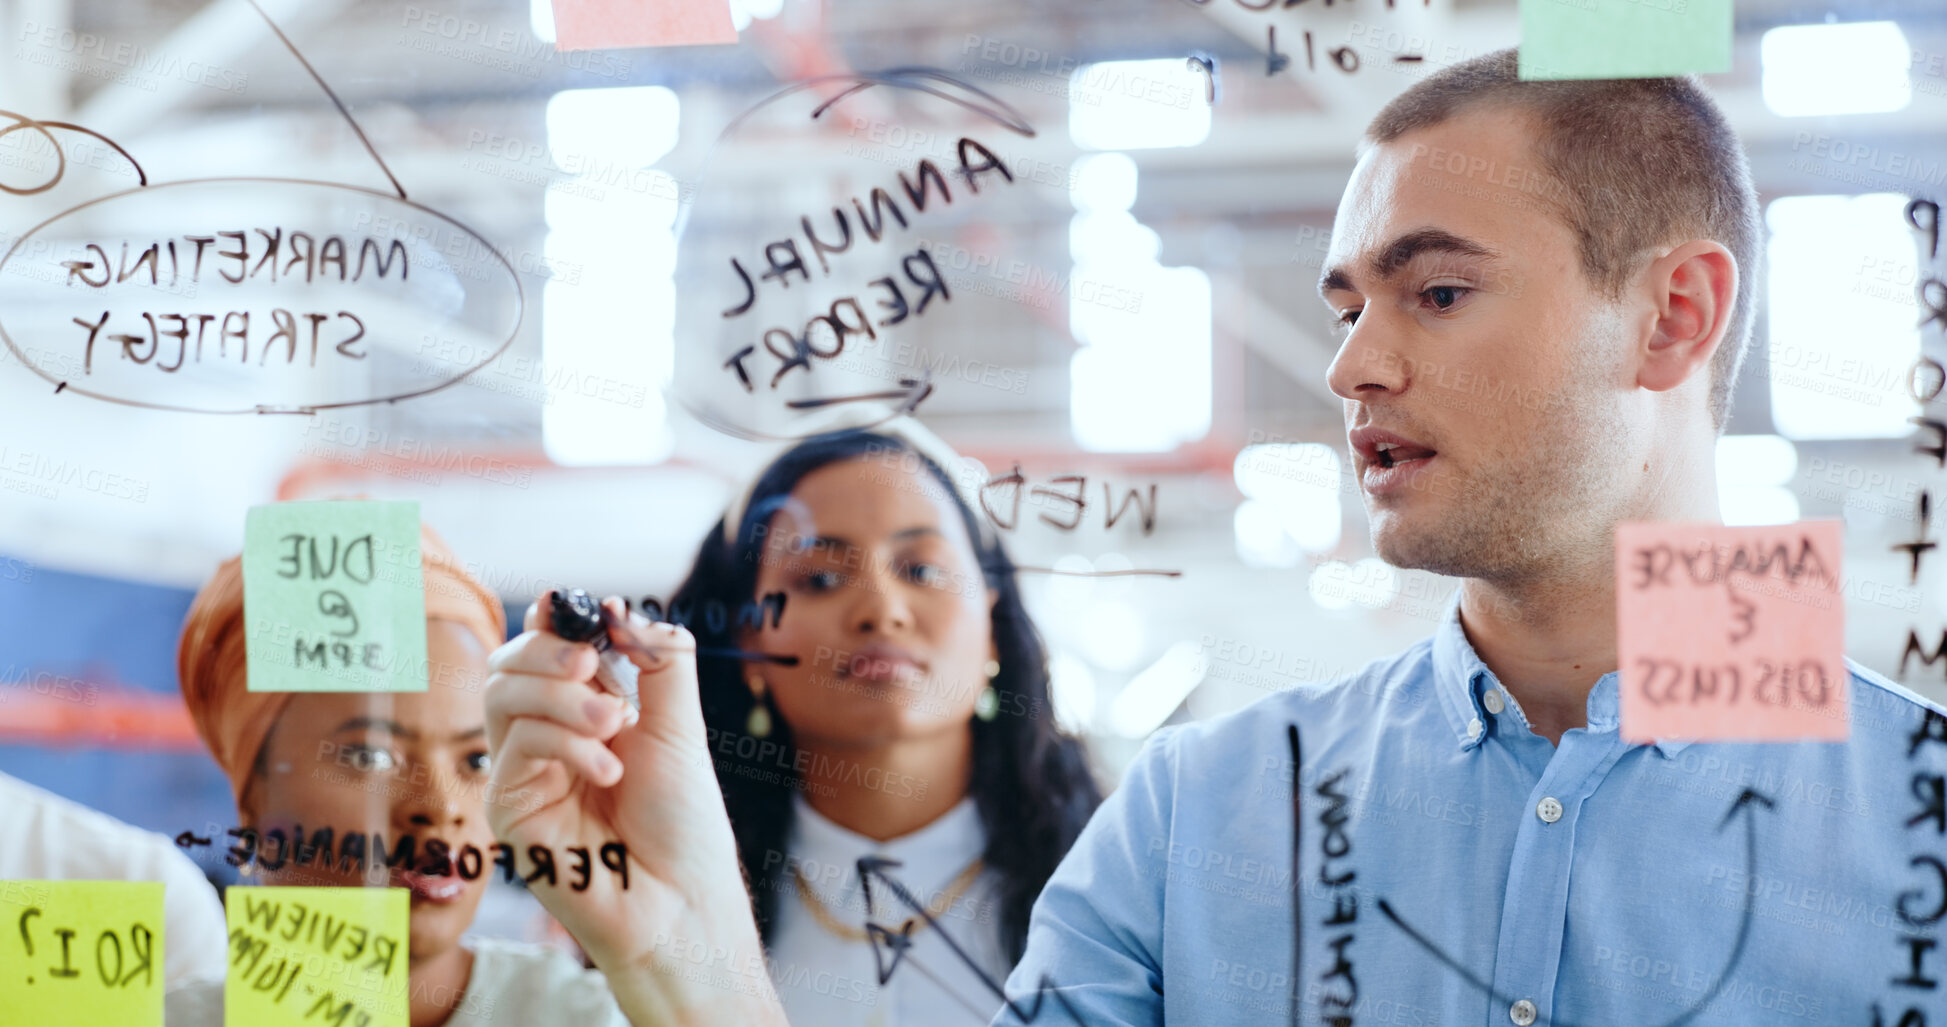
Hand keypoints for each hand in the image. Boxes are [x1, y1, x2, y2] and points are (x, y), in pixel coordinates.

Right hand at [484, 595, 785, 1026]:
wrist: (680, 900)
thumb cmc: (681, 823)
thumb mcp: (680, 726)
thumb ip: (658, 661)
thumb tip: (619, 606)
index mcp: (583, 712)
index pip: (545, 650)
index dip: (550, 620)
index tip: (567, 604)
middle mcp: (544, 739)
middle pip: (508, 664)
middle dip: (547, 650)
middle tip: (592, 663)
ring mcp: (522, 774)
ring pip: (503, 695)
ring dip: (560, 694)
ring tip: (613, 724)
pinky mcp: (509, 810)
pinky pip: (516, 747)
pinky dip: (566, 744)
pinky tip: (609, 771)